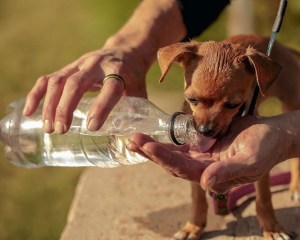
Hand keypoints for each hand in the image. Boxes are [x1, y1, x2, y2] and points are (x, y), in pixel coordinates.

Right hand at [23, 46, 147, 133]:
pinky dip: (36, 94)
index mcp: (119, 71)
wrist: (125, 51)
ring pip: (58, 81)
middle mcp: (97, 65)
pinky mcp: (69, 67)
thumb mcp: (140, 92)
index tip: (92, 127)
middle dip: (66, 108)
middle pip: (76, 83)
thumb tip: (129, 140)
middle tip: (61, 130)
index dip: (101, 107)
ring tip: (48, 128)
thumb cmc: (134, 76)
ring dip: (50, 105)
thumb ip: (135, 112)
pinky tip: (30, 111)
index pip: (110, 88)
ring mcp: (80, 64)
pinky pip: (48, 79)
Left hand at [127, 115, 294, 192]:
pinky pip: (179, 146)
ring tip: (134, 139)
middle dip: (151, 153)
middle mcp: (203, 169)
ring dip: (153, 148)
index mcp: (213, 175)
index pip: (183, 169)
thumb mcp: (250, 161)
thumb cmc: (265, 148)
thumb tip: (206, 184)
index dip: (165, 159)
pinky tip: (150, 139)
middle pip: (172, 163)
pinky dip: (164, 143)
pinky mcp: (201, 147)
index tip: (148, 147)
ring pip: (172, 154)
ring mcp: (201, 158)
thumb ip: (228, 172)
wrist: (270, 135)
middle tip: (133, 141)